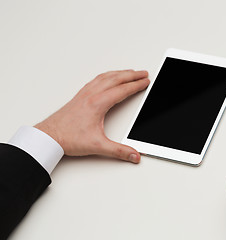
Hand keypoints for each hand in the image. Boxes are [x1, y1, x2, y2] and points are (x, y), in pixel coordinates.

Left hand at [35, 70, 149, 162]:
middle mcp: (92, 95)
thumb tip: (134, 154)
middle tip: (143, 73)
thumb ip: (119, 151)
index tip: (146, 82)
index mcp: (98, 104)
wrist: (49, 136)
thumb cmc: (68, 138)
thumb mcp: (98, 146)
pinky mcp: (80, 96)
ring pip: (106, 77)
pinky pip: (96, 80)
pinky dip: (107, 75)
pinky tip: (108, 77)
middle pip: (116, 79)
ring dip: (120, 72)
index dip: (137, 85)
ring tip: (129, 72)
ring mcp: (85, 94)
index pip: (122, 90)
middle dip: (132, 75)